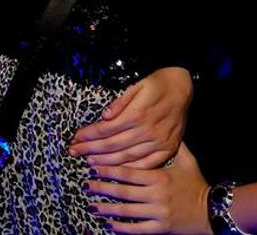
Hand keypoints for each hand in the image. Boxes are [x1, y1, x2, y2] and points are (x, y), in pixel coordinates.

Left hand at [70, 67, 191, 167]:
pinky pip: (146, 164)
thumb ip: (120, 102)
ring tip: (90, 163)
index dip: (88, 135)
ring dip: (106, 162)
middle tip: (74, 152)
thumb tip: (104, 116)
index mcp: (137, 114)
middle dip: (90, 149)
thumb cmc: (157, 85)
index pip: (105, 129)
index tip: (75, 138)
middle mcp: (147, 131)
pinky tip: (116, 170)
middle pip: (112, 145)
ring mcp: (159, 142)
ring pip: (127, 157)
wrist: (182, 89)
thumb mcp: (137, 86)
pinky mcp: (168, 149)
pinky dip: (130, 168)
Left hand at [84, 143, 210, 233]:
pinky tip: (109, 224)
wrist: (214, 211)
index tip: (93, 166)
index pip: (128, 172)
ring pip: (127, 210)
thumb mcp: (188, 161)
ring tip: (91, 205)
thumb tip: (166, 128)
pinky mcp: (162, 228)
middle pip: (123, 191)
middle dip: (102, 187)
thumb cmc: (197, 184)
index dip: (108, 169)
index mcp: (159, 176)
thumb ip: (175, 145)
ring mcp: (158, 212)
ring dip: (107, 208)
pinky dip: (122, 227)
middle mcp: (156, 194)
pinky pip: (138, 228)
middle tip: (85, 184)